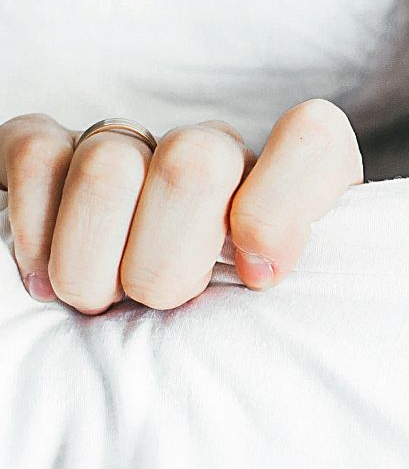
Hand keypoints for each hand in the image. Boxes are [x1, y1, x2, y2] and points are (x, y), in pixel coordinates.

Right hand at [2, 99, 364, 312]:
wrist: (138, 325)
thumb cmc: (230, 329)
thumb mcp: (284, 318)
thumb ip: (295, 291)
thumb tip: (261, 271)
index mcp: (292, 183)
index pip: (312, 139)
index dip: (280, 207)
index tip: (257, 276)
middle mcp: (215, 152)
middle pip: (195, 165)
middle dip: (167, 262)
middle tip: (161, 304)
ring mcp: (133, 144)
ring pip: (110, 166)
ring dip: (94, 262)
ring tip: (102, 301)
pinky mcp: (53, 150)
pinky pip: (37, 157)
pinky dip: (35, 231)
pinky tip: (44, 279)